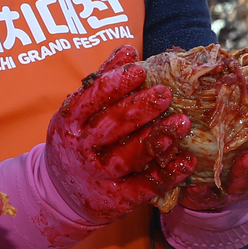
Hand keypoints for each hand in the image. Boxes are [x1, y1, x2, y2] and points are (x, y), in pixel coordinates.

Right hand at [46, 45, 195, 224]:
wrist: (61, 193)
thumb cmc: (77, 140)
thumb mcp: (77, 111)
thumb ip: (101, 82)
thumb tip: (128, 50)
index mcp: (69, 122)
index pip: (89, 100)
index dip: (114, 84)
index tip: (139, 70)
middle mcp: (81, 149)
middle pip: (112, 126)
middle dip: (140, 109)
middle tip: (166, 94)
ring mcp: (99, 175)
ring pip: (129, 157)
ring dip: (157, 139)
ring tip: (181, 123)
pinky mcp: (117, 198)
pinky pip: (145, 186)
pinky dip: (167, 173)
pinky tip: (187, 160)